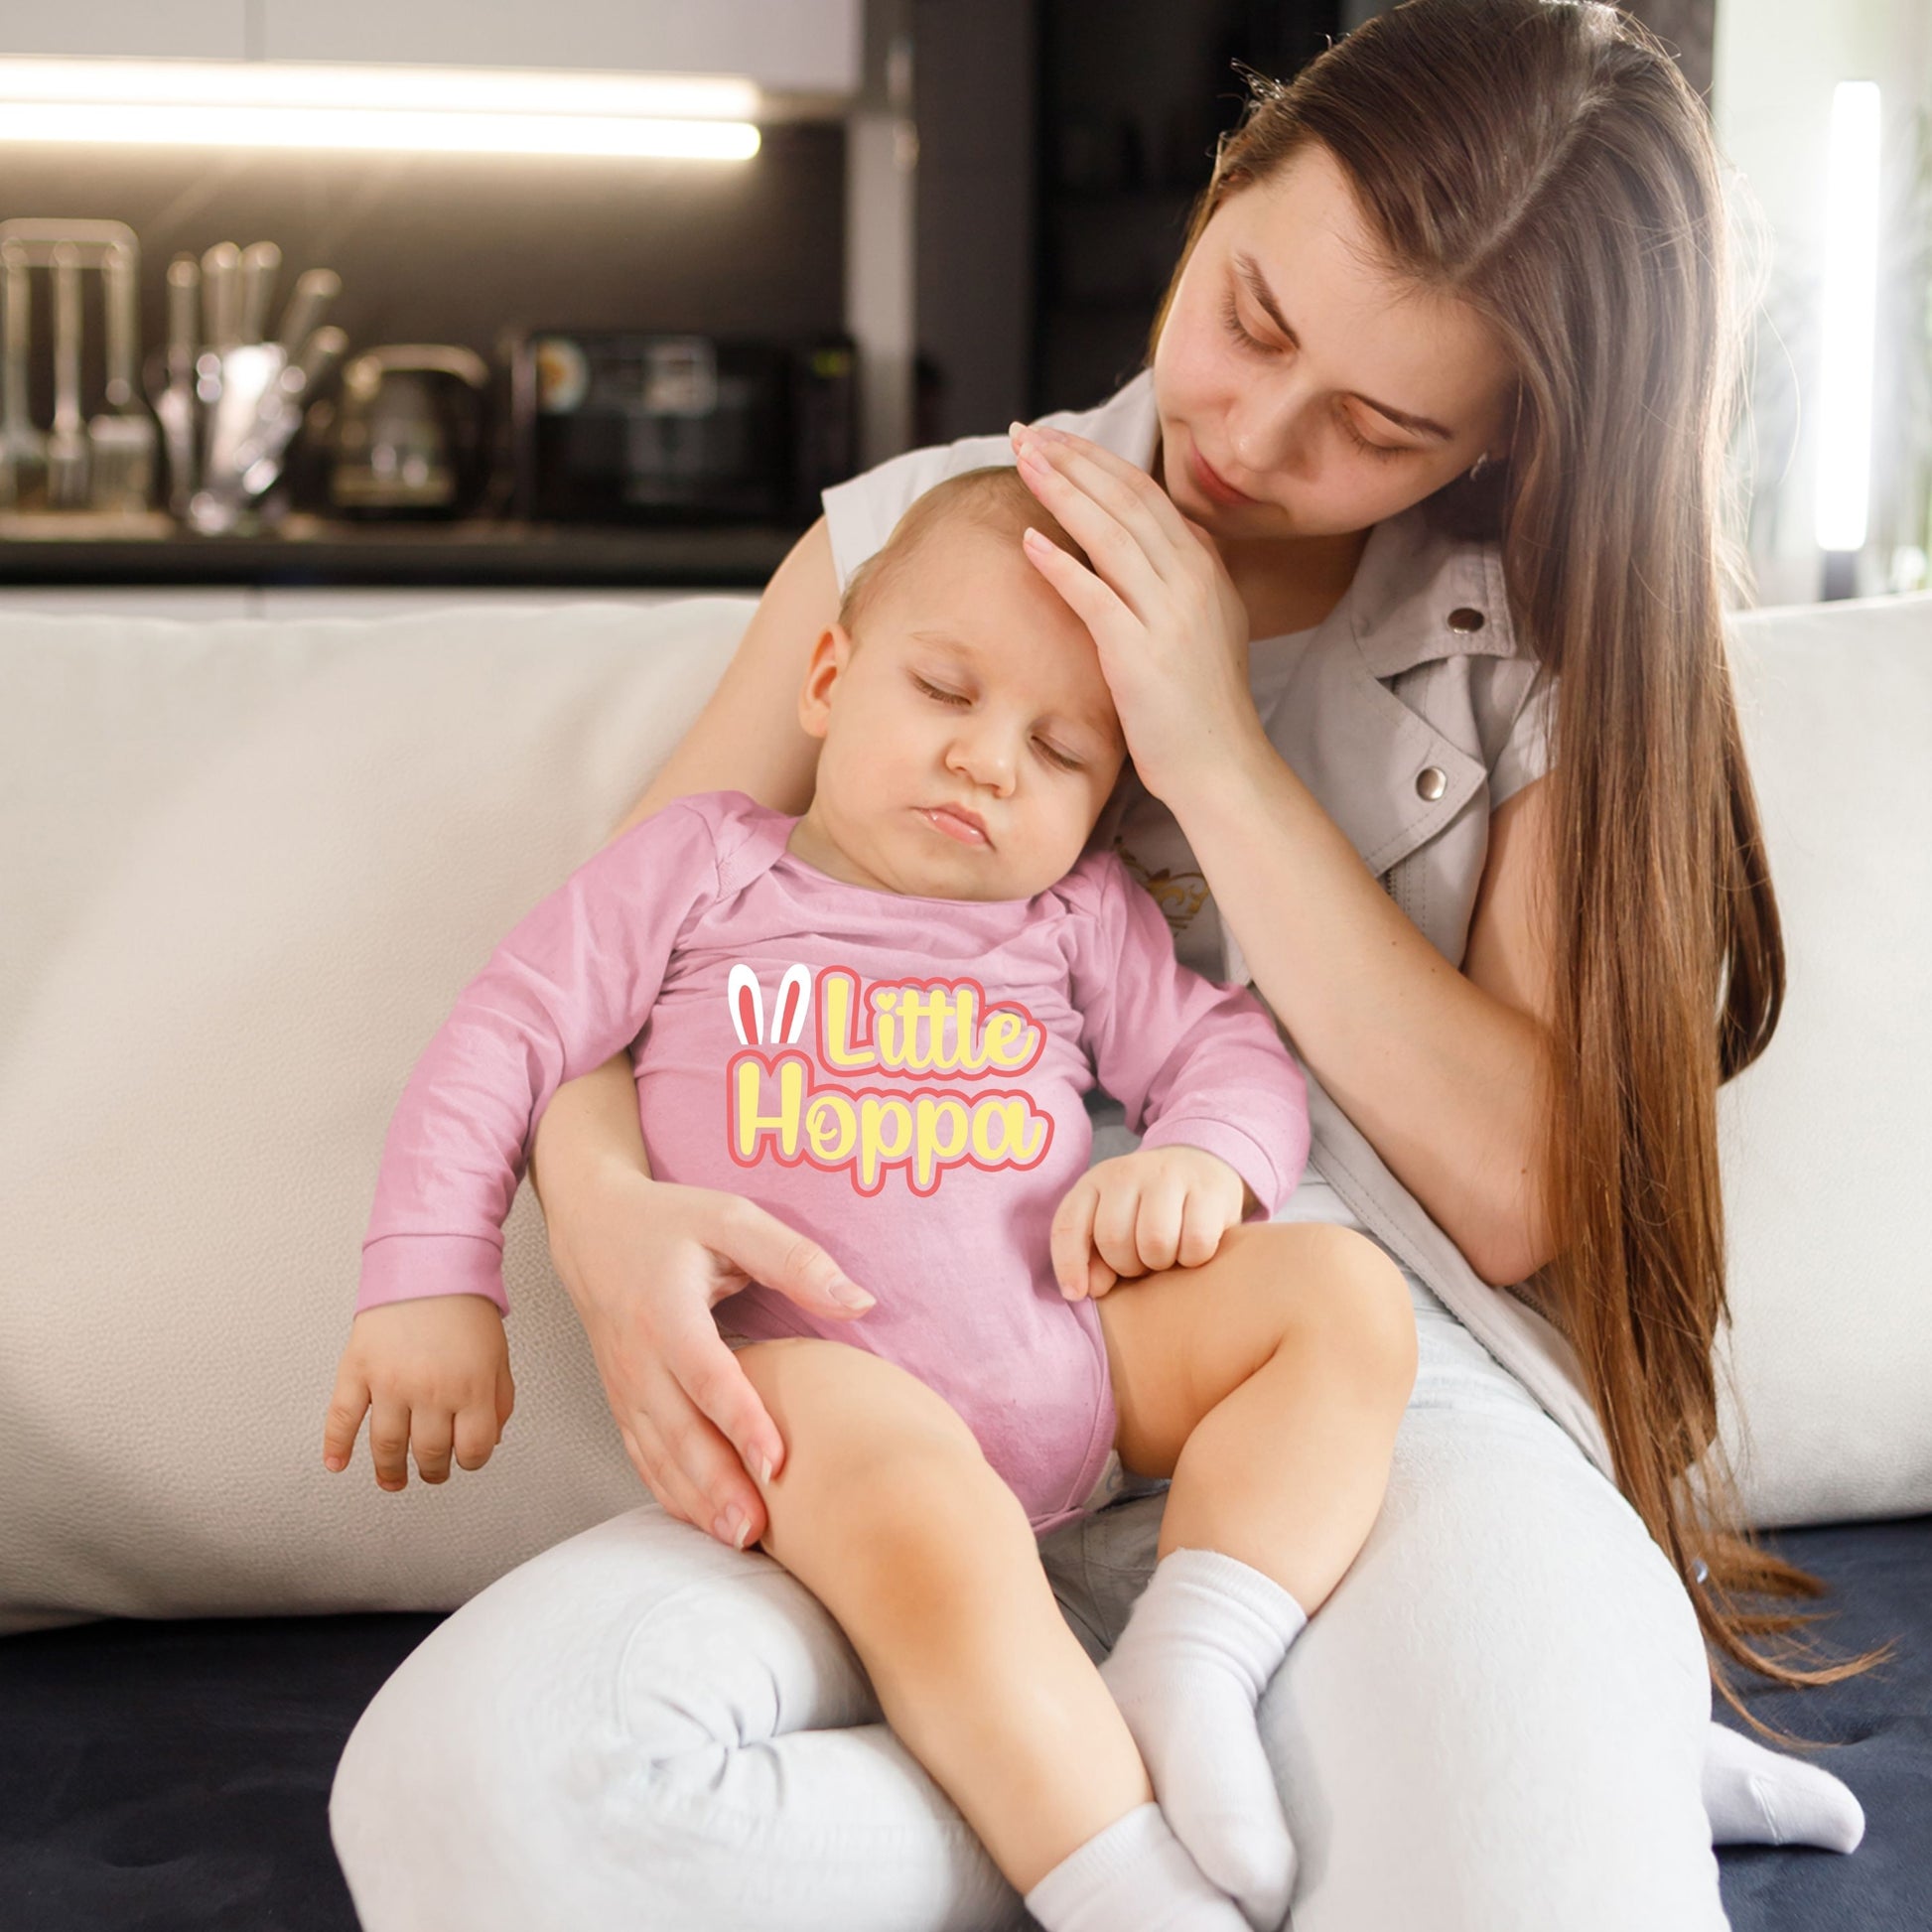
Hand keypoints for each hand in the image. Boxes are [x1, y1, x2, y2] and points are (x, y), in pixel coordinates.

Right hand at [322, 1293, 514, 1489]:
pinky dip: (336, 1445)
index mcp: (471, 1388)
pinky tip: (337, 1463)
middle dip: (432, 1470)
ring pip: (386, 1446)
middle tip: (430, 1473)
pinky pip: (342, 1417)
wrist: (429, 1262)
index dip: (470, 1461)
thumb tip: (491, 1439)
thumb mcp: (498, 1356)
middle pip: (428, 1453)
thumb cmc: (465, 1307)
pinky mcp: (359, 1369)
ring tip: (393, 1479)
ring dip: (390, 1471)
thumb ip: (499, 1401)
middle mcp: (430, 1390)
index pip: (472, 1450)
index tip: (464, 1459)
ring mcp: (390, 1382)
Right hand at [543, 1165, 875, 1549]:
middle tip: (757, 1530)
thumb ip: (795, 1259)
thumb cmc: (671, 1221)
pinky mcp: (621, 1398)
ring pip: (657, 1454)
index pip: (706, 1376)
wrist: (591, 1225)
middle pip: (678, 1431)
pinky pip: (641, 1455)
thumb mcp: (732, 1219)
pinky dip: (668, 1491)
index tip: (777, 1463)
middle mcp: (638, 1356)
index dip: (740, 1422)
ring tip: (738, 1538)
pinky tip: (702, 1520)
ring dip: (695, 1499)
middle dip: (717, 1485)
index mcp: (666, 1311)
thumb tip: (860, 1300)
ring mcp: (624, 1384)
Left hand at [1008, 420, 1259, 801]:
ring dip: (1063, 492)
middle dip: (1072, 460)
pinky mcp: (1142, 654)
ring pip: (1111, 534)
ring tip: (1022, 462)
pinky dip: (1062, 565)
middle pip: (1125, 500)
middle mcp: (1192, 580)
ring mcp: (1170, 614)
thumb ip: (1173, 581)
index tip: (1053, 439)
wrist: (1222, 766)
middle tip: (1025, 434)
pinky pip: (1097, 597)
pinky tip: (1029, 541)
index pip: (1144, 493)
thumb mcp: (1199, 626)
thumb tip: (1133, 546)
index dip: (1095, 460)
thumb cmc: (1198, 705)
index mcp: (1204, 567)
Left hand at [1050, 1145, 1248, 1299]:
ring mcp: (1170, 1176)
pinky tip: (1193, 1248)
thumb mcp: (1112, 1222)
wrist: (1199, 1165)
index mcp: (1095, 1181)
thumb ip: (1093, 1256)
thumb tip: (1093, 1288)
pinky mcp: (1209, 1188)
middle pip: (1113, 1239)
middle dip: (1127, 1265)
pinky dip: (1194, 1257)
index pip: (1068, 1225)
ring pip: (1155, 1241)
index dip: (1069, 1265)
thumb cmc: (1148, 1208)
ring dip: (1161, 1263)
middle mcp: (1128, 1172)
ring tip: (1167, 1255)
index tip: (1078, 1293)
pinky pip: (1196, 1242)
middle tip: (1142, 1262)